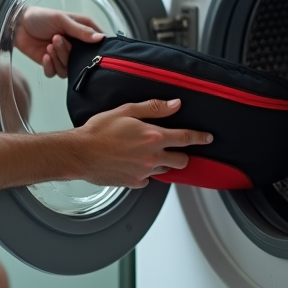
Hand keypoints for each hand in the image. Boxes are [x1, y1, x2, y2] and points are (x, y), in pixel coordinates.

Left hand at [13, 7, 103, 77]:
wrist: (17, 25)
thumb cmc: (41, 17)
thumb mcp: (62, 19)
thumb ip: (81, 30)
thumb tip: (101, 38)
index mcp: (82, 31)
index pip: (99, 43)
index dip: (98, 49)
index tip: (91, 49)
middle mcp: (75, 46)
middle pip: (82, 61)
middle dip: (69, 53)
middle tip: (58, 40)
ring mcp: (63, 56)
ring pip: (68, 69)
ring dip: (59, 59)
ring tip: (50, 46)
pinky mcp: (50, 64)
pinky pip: (54, 73)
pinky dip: (50, 66)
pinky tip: (45, 56)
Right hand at [73, 99, 211, 187]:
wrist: (80, 153)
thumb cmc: (99, 131)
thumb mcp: (127, 111)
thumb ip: (154, 108)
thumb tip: (175, 105)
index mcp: (153, 137)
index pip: (185, 138)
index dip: (200, 138)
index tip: (208, 138)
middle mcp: (152, 157)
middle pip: (181, 161)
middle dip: (183, 155)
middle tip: (175, 149)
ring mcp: (144, 173)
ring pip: (164, 170)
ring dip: (162, 162)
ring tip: (147, 154)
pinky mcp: (133, 183)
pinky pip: (147, 179)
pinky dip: (145, 172)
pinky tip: (133, 163)